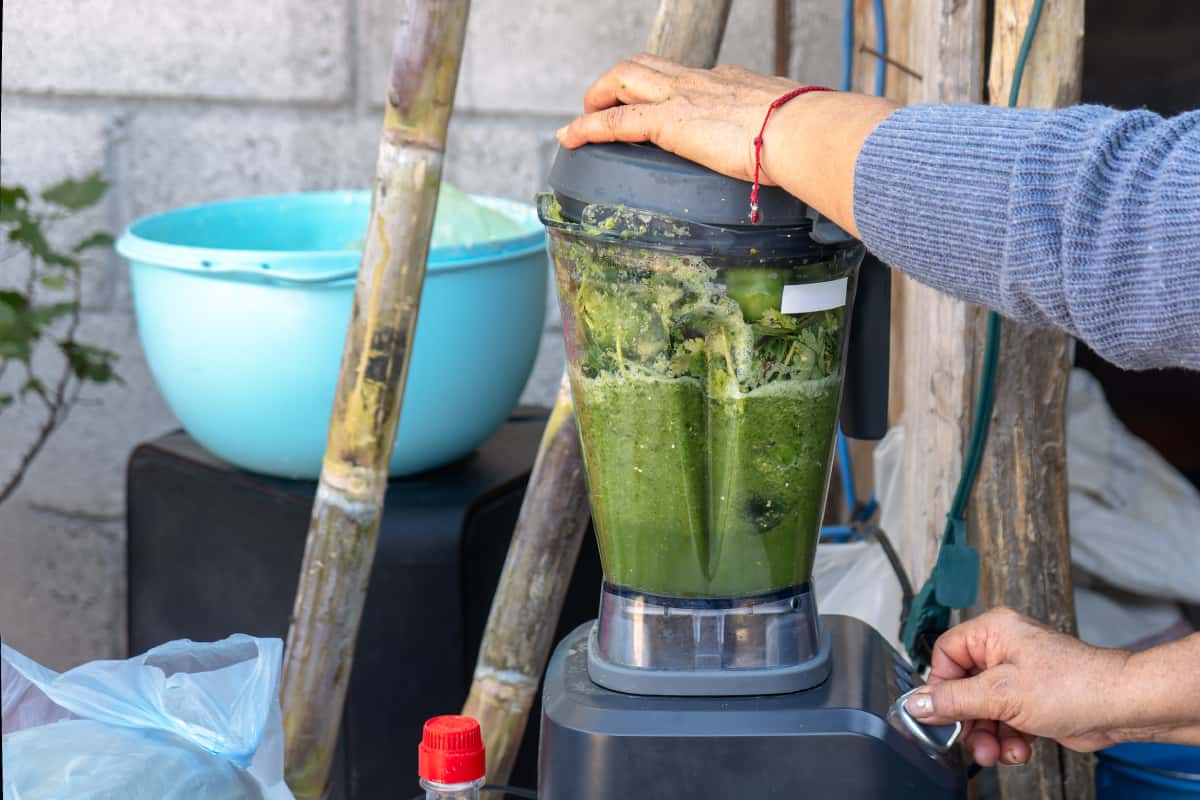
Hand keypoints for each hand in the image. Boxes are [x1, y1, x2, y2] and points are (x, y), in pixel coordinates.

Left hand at [555, 55, 896, 237]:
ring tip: (581, 118)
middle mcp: (705, 81)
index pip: (692, 75)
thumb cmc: (815, 138)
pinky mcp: (670, 122)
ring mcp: (684, 97)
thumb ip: (796, 147)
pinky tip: (570, 136)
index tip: (664, 99)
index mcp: (734, 83)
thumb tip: (819, 166)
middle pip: (649, 65)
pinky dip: (588, 126)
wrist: (809, 133)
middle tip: (605, 101)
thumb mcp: (802, 136)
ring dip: (598, 96)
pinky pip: (616, 120)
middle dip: (621, 80)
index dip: (669, 84)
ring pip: (625, 80)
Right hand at [905, 607, 1130, 766]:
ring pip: (984, 709)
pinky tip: (1019, 749)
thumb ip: (954, 699)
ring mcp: (1019, 676)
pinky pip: (1005, 720)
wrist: (1121, 707)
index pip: (945, 654)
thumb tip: (917, 703)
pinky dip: (1009, 738)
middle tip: (971, 741)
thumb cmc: (1073, 685)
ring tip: (999, 752)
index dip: (939, 686)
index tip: (938, 713)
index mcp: (992, 632)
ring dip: (989, 735)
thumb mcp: (1001, 694)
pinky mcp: (1032, 700)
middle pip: (963, 687)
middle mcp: (1003, 650)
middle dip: (969, 720)